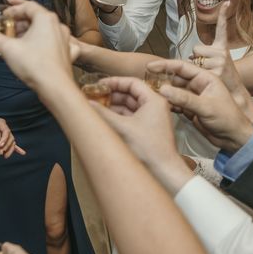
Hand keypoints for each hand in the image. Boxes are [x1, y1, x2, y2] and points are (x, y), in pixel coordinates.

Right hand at [0, 0, 73, 89]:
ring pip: (45, 30)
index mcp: (46, 18)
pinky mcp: (67, 52)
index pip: (28, 6)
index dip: (14, 10)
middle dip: (21, 22)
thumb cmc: (34, 65)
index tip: (4, 16)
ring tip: (17, 41)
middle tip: (8, 29)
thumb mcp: (8, 48)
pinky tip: (36, 49)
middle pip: (37, 17)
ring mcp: (65, 39)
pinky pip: (54, 42)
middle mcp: (58, 26)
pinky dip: (43, 43)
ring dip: (31, 32)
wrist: (55, 87)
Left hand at [0, 113, 26, 157]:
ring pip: (11, 141)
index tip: (0, 146)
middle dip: (7, 146)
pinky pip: (10, 143)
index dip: (5, 139)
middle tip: (1, 152)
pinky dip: (16, 148)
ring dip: (10, 149)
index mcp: (0, 123)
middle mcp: (4, 128)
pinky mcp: (3, 138)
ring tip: (5, 156)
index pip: (6, 131)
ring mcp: (4, 133)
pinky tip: (22, 153)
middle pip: (10, 137)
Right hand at [92, 76, 192, 194]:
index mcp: (154, 100)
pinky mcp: (147, 128)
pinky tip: (105, 118)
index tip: (100, 84)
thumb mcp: (122, 128)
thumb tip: (88, 104)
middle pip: (130, 93)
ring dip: (113, 106)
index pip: (132, 82)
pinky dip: (118, 116)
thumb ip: (104, 114)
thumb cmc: (150, 150)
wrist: (163, 171)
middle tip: (95, 95)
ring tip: (97, 107)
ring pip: (129, 105)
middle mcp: (155, 106)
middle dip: (112, 95)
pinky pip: (131, 116)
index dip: (114, 82)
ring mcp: (152, 117)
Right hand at [147, 60, 252, 152]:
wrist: (234, 138)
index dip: (165, 65)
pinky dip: (167, 104)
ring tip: (148, 93)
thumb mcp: (206, 106)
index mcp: (205, 78)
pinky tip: (158, 105)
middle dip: (161, 79)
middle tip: (145, 81)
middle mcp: (198, 86)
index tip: (150, 66)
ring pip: (173, 91)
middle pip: (175, 78)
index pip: (182, 67)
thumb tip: (163, 89)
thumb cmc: (228, 118)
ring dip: (163, 93)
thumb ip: (184, 98)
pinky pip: (175, 103)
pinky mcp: (190, 109)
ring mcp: (193, 98)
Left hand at [190, 1, 244, 95]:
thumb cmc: (220, 80)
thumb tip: (186, 58)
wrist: (233, 95)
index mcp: (222, 49)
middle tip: (207, 71)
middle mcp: (222, 52)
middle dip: (195, 60)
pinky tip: (206, 82)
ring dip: (194, 70)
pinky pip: (195, 70)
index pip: (222, 29)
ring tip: (207, 77)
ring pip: (193, 60)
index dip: (223, 15)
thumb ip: (202, 58)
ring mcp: (220, 61)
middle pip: (195, 50)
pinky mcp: (217, 71)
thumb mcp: (214, 65)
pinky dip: (194, 78)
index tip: (227, 2)